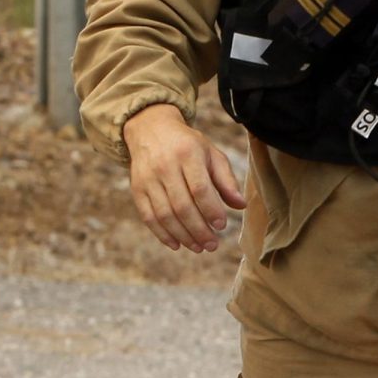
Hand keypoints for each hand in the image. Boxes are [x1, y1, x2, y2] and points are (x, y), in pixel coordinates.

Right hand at [123, 103, 245, 251]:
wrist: (151, 130)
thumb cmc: (188, 145)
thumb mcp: (211, 154)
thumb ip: (226, 179)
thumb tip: (241, 205)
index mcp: (187, 153)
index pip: (200, 188)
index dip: (211, 210)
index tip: (222, 226)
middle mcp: (165, 166)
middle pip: (182, 205)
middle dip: (199, 229)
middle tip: (212, 245)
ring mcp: (148, 179)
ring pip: (165, 214)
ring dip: (183, 236)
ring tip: (198, 247)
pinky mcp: (137, 189)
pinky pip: (148, 217)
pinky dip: (162, 234)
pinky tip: (177, 244)